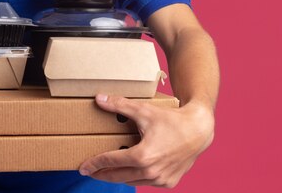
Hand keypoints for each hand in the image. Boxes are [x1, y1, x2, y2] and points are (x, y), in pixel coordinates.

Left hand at [78, 94, 214, 187]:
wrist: (198, 130)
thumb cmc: (171, 119)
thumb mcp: (143, 110)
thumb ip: (119, 105)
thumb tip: (98, 98)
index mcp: (142, 156)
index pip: (111, 162)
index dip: (94, 164)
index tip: (82, 167)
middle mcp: (151, 172)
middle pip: (118, 176)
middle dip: (101, 174)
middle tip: (88, 171)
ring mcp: (161, 180)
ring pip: (132, 181)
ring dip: (117, 177)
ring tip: (104, 171)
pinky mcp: (169, 182)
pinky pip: (146, 183)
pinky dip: (134, 178)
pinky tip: (127, 172)